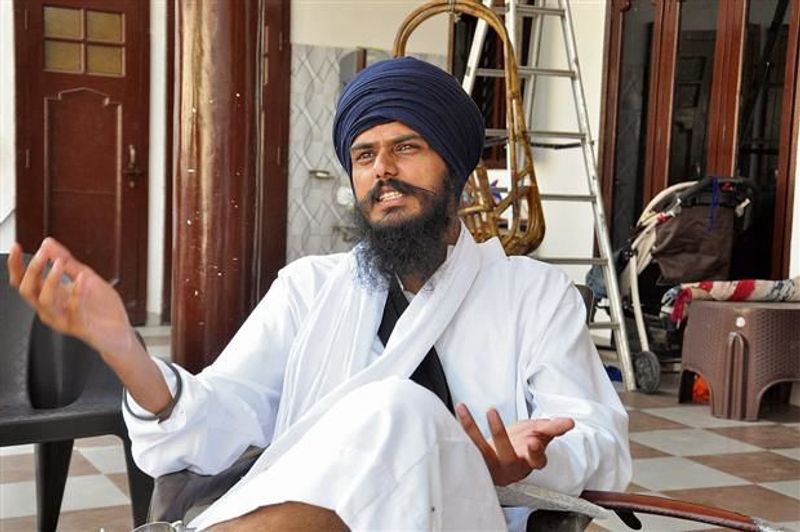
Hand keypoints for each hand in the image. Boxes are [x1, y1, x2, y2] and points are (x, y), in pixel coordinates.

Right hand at [8, 238, 138, 358]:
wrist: (120, 332)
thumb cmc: (102, 309)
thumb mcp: (85, 277)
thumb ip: (67, 261)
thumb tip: (49, 244)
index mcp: (50, 297)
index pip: (23, 281)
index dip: (16, 265)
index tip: (17, 248)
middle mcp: (52, 309)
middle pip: (27, 290)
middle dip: (32, 269)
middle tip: (42, 253)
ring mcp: (63, 319)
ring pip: (44, 301)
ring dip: (50, 280)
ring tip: (60, 263)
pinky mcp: (79, 326)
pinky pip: (73, 309)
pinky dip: (76, 291)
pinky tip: (81, 279)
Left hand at [455, 403, 573, 485]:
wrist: (504, 454)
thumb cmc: (524, 443)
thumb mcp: (541, 433)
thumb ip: (554, 428)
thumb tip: (569, 422)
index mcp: (529, 461)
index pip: (536, 460)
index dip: (535, 453)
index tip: (534, 442)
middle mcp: (510, 466)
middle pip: (505, 454)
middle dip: (499, 434)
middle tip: (492, 412)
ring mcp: (492, 464)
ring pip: (481, 451)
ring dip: (471, 429)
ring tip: (463, 409)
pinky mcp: (476, 460)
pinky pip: (467, 445)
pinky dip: (460, 429)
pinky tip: (456, 413)